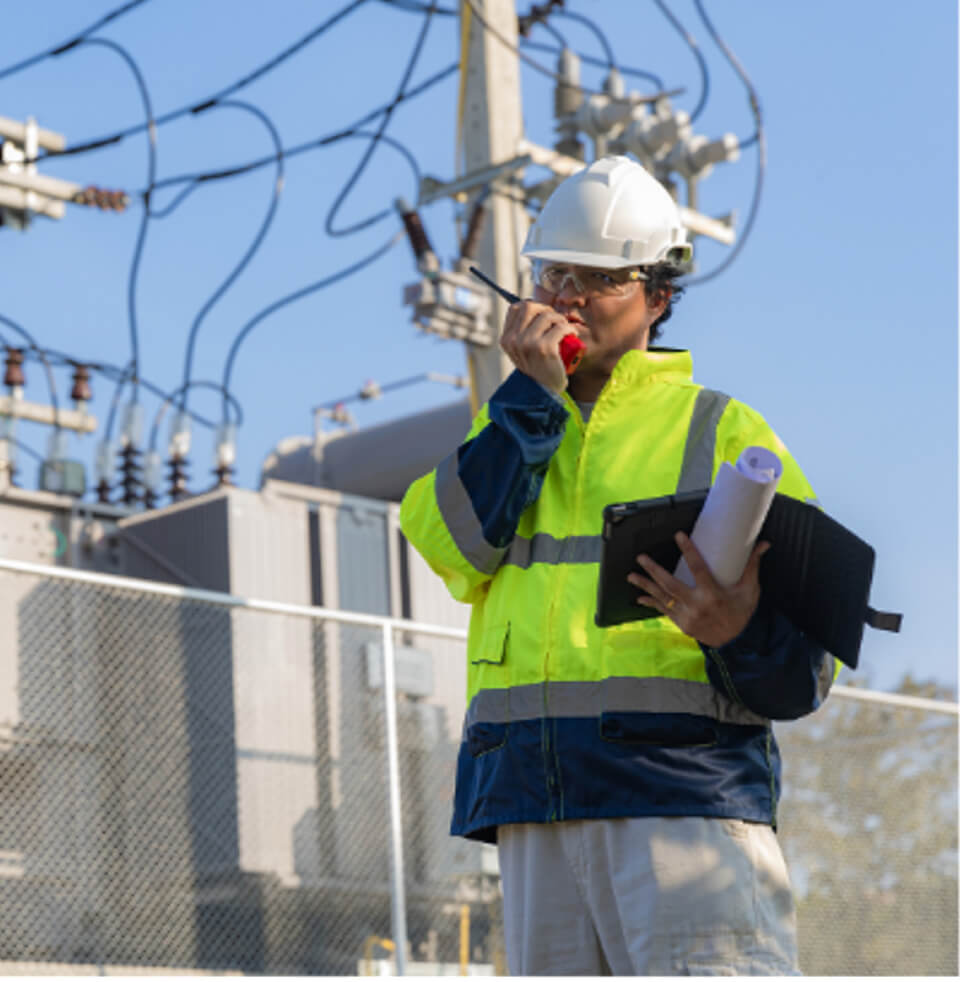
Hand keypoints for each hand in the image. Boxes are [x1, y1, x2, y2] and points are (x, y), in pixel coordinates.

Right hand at [500, 299, 577, 394]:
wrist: (545, 392)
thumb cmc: (538, 369)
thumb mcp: (521, 351)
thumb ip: (520, 332)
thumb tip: (533, 306)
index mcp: (506, 339)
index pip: (516, 308)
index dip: (533, 308)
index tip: (543, 316)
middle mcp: (514, 340)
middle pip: (530, 307)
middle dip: (546, 310)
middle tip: (556, 321)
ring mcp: (528, 344)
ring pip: (547, 315)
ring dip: (560, 320)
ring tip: (565, 330)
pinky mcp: (545, 349)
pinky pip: (560, 327)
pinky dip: (569, 329)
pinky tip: (572, 334)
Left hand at [627, 531, 769, 647]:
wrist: (736, 643)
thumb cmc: (742, 613)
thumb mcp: (749, 590)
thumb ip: (752, 566)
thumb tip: (764, 544)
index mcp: (713, 595)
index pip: (698, 568)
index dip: (688, 551)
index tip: (679, 536)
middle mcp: (697, 606)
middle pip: (670, 584)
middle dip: (653, 570)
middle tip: (641, 557)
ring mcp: (687, 616)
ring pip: (662, 598)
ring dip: (645, 586)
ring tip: (631, 575)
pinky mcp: (682, 624)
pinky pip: (663, 611)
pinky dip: (650, 603)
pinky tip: (639, 597)